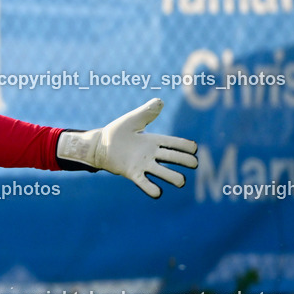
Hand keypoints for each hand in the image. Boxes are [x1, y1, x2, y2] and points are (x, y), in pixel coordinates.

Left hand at [56, 98, 197, 197]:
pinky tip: (157, 193)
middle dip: (185, 161)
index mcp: (154, 141)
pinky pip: (144, 182)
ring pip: (163, 172)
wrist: (99, 146)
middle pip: (173, 157)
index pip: (175, 143)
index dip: (186, 146)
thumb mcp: (132, 120)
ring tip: (181, 181)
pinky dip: (151, 189)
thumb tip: (160, 101)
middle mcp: (151, 154)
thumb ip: (146, 112)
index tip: (194, 149)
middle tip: (194, 164)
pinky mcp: (132, 173)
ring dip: (173, 177)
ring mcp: (143, 165)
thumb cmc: (116, 132)